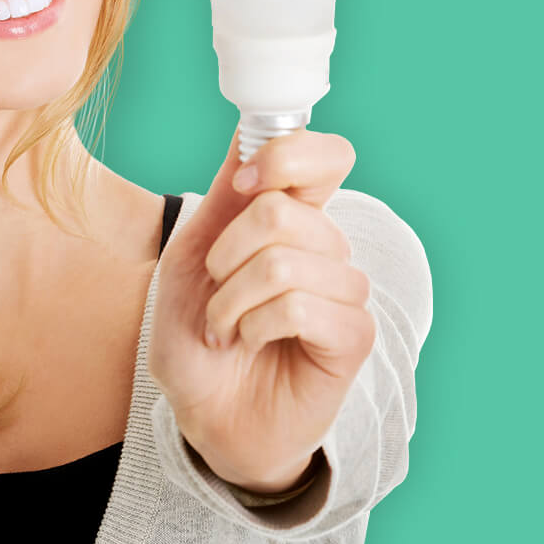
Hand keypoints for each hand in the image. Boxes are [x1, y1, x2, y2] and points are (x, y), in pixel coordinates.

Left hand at [146, 124, 373, 492]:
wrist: (204, 413)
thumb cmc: (198, 337)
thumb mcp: (190, 259)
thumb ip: (224, 197)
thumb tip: (248, 130)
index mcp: (292, 218)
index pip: (325, 155)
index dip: (284, 155)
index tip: (240, 183)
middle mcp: (326, 247)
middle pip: (282, 210)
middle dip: (224, 257)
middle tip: (215, 293)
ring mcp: (345, 290)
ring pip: (283, 264)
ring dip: (231, 302)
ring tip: (225, 329)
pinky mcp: (354, 335)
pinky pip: (301, 307)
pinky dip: (256, 327)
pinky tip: (252, 344)